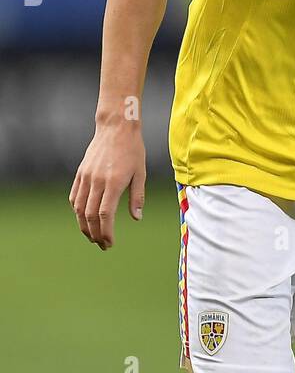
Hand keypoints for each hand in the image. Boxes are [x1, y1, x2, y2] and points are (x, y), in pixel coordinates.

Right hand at [69, 118, 146, 249]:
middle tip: (102, 245)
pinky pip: (74, 196)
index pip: (105, 214)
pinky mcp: (80, 173)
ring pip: (79, 208)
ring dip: (84, 226)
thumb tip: (137, 218)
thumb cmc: (133, 150)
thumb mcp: (141, 173)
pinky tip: (83, 218)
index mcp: (113, 183)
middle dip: (95, 234)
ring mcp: (86, 177)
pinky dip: (77, 210)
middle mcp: (96, 181)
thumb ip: (137, 197)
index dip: (106, 232)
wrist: (116, 127)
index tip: (109, 243)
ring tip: (92, 236)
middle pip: (90, 215)